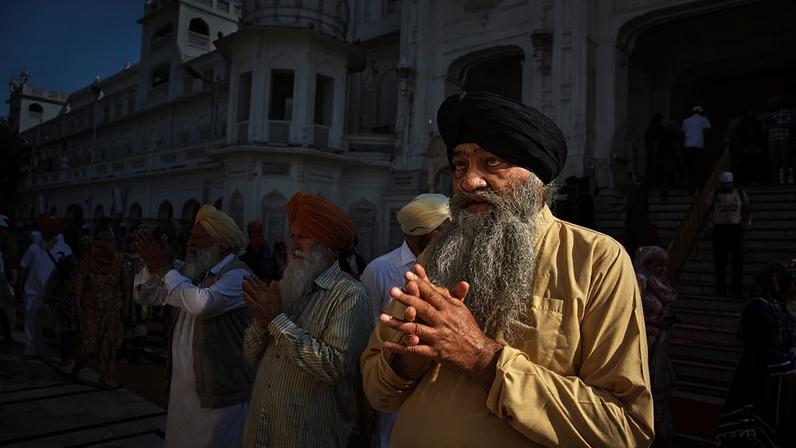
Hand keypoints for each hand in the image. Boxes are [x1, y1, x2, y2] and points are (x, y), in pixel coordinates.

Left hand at [132, 231, 172, 276]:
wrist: (164, 269)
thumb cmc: (167, 260)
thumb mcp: (168, 250)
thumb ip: (164, 242)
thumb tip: (164, 235)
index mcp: (158, 247)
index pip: (151, 239)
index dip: (147, 234)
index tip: (144, 230)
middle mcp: (152, 249)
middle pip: (146, 241)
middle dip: (142, 235)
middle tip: (138, 231)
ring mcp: (148, 253)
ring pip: (142, 245)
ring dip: (139, 239)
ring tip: (136, 235)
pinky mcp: (145, 258)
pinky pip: (140, 251)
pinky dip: (137, 247)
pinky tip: (134, 243)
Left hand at [242, 275, 281, 327]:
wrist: (276, 322)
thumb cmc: (276, 311)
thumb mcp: (279, 299)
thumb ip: (276, 289)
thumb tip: (274, 281)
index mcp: (269, 294)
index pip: (262, 286)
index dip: (257, 280)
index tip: (252, 276)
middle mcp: (264, 297)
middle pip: (256, 288)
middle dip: (250, 281)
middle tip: (245, 275)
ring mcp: (260, 303)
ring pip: (253, 293)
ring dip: (248, 287)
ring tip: (243, 282)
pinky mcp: (257, 309)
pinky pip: (251, 303)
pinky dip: (247, 298)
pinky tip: (243, 294)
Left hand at [379, 264, 502, 389]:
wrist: (479, 354)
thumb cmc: (468, 329)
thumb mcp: (461, 310)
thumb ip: (450, 296)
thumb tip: (441, 282)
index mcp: (450, 309)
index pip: (433, 294)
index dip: (420, 284)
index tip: (407, 274)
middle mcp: (443, 321)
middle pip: (423, 308)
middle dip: (407, 299)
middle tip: (392, 290)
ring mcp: (438, 337)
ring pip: (415, 329)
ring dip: (397, 324)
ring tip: (381, 317)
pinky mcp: (435, 352)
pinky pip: (414, 350)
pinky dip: (400, 348)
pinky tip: (386, 345)